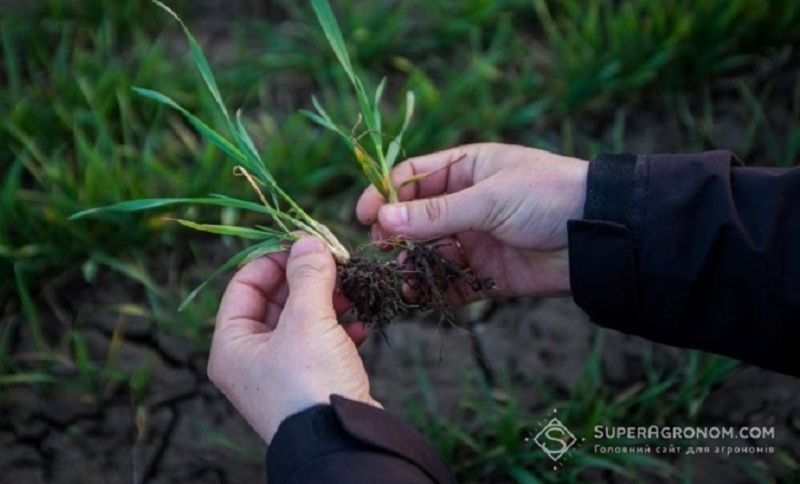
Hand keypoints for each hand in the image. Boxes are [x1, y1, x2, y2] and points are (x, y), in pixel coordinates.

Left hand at [207, 237, 379, 442]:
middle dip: (307, 279)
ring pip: (302, 322)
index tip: (305, 243)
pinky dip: (340, 330)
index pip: (244, 285)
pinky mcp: (310, 384)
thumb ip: (308, 275)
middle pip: (275, 301)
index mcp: (232, 345)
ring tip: (353, 291)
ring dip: (328, 302)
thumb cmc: (311, 382)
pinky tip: (362, 325)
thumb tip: (308, 241)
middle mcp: (250, 360)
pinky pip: (321, 345)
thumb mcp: (308, 320)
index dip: (274, 259)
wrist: (342, 444)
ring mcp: (281, 374)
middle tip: (336, 262)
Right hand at [357, 143, 587, 298]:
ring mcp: (476, 239)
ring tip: (401, 278)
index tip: (364, 215)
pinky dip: (433, 291)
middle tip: (382, 251)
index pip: (413, 178)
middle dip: (396, 235)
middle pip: (416, 219)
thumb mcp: (489, 198)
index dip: (385, 194)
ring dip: (412, 265)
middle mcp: (466, 203)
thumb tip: (383, 218)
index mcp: (466, 169)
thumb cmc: (547, 196)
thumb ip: (436, 213)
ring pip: (430, 253)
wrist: (597, 237)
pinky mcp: (487, 273)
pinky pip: (451, 283)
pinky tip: (418, 297)